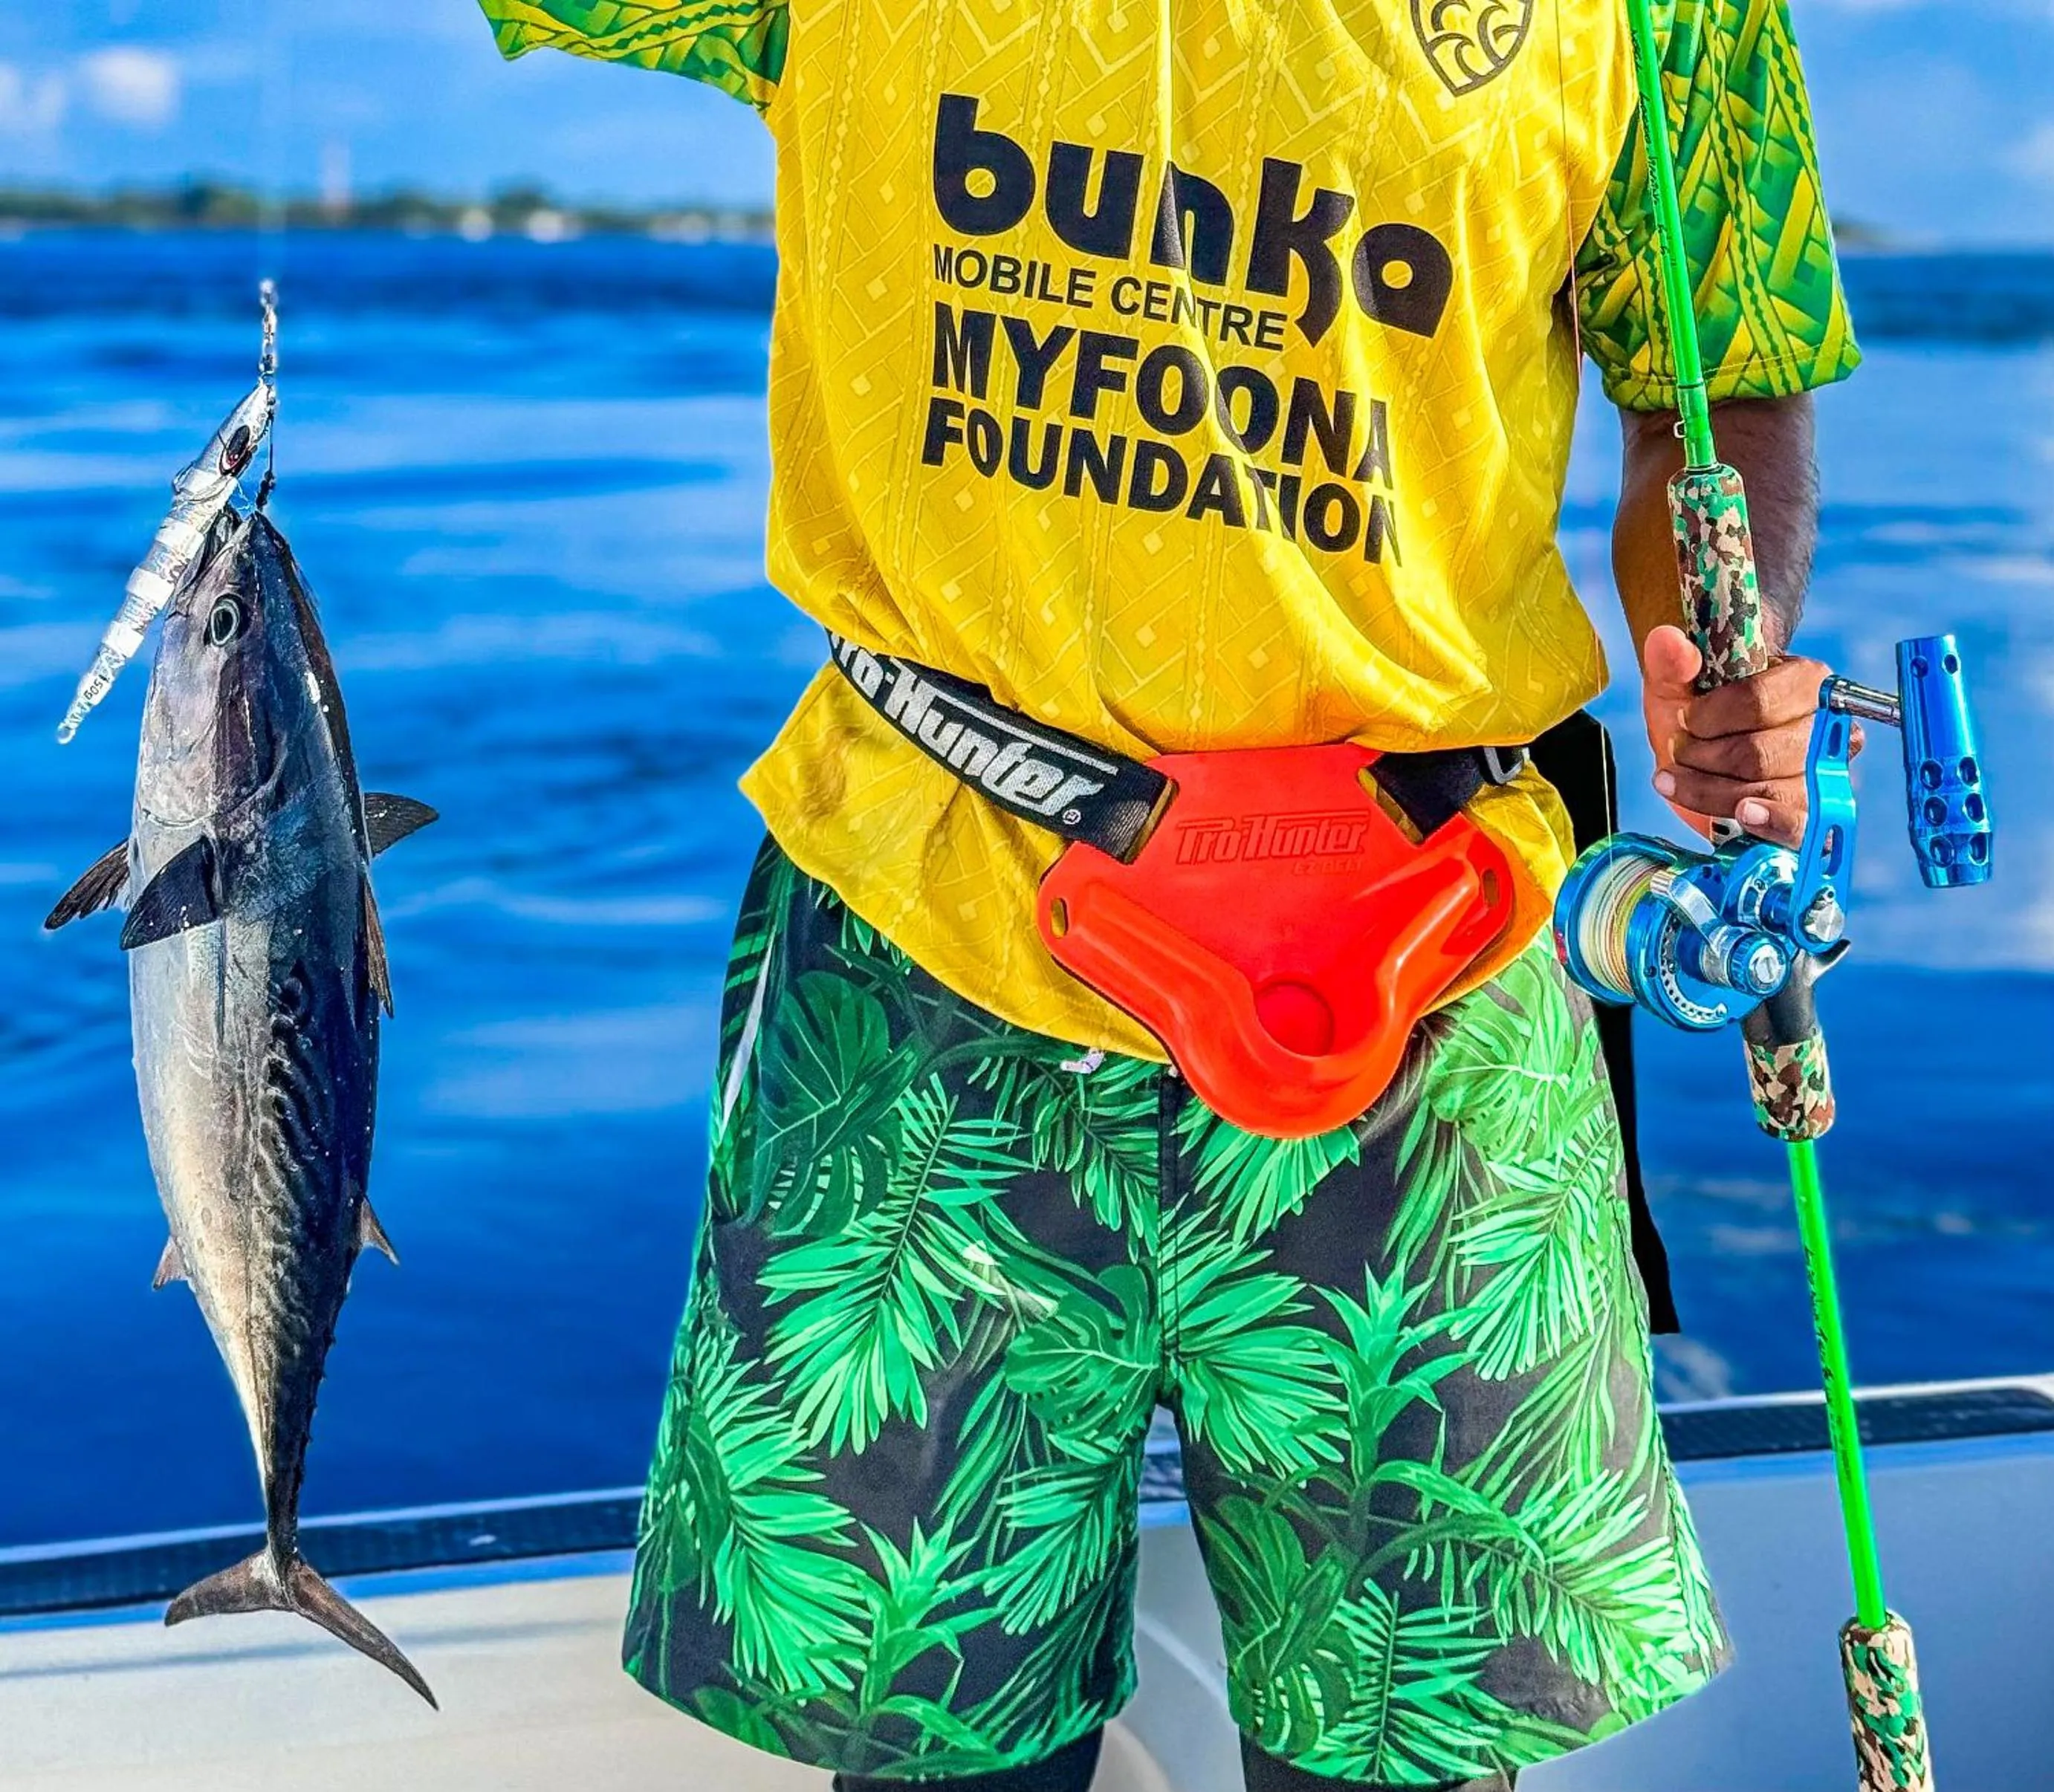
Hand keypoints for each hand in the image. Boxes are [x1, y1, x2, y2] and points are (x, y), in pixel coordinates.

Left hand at [1639, 625, 1855, 846]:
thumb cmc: (1700, 712)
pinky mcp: (1813, 813)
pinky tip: (1741, 816)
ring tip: (1677, 779)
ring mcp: (1826, 774)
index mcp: (1808, 681)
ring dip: (1709, 790)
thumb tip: (1667, 640)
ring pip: (1766, 791)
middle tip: (1679, 751)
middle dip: (1703, 757)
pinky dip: (1766, 823)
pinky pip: (1798, 825)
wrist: (1709, 750)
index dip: (1709, 717)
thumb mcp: (1678, 683)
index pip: (1757, 702)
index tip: (1684, 720)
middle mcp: (1828, 726)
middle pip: (1758, 752)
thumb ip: (1671, 661)